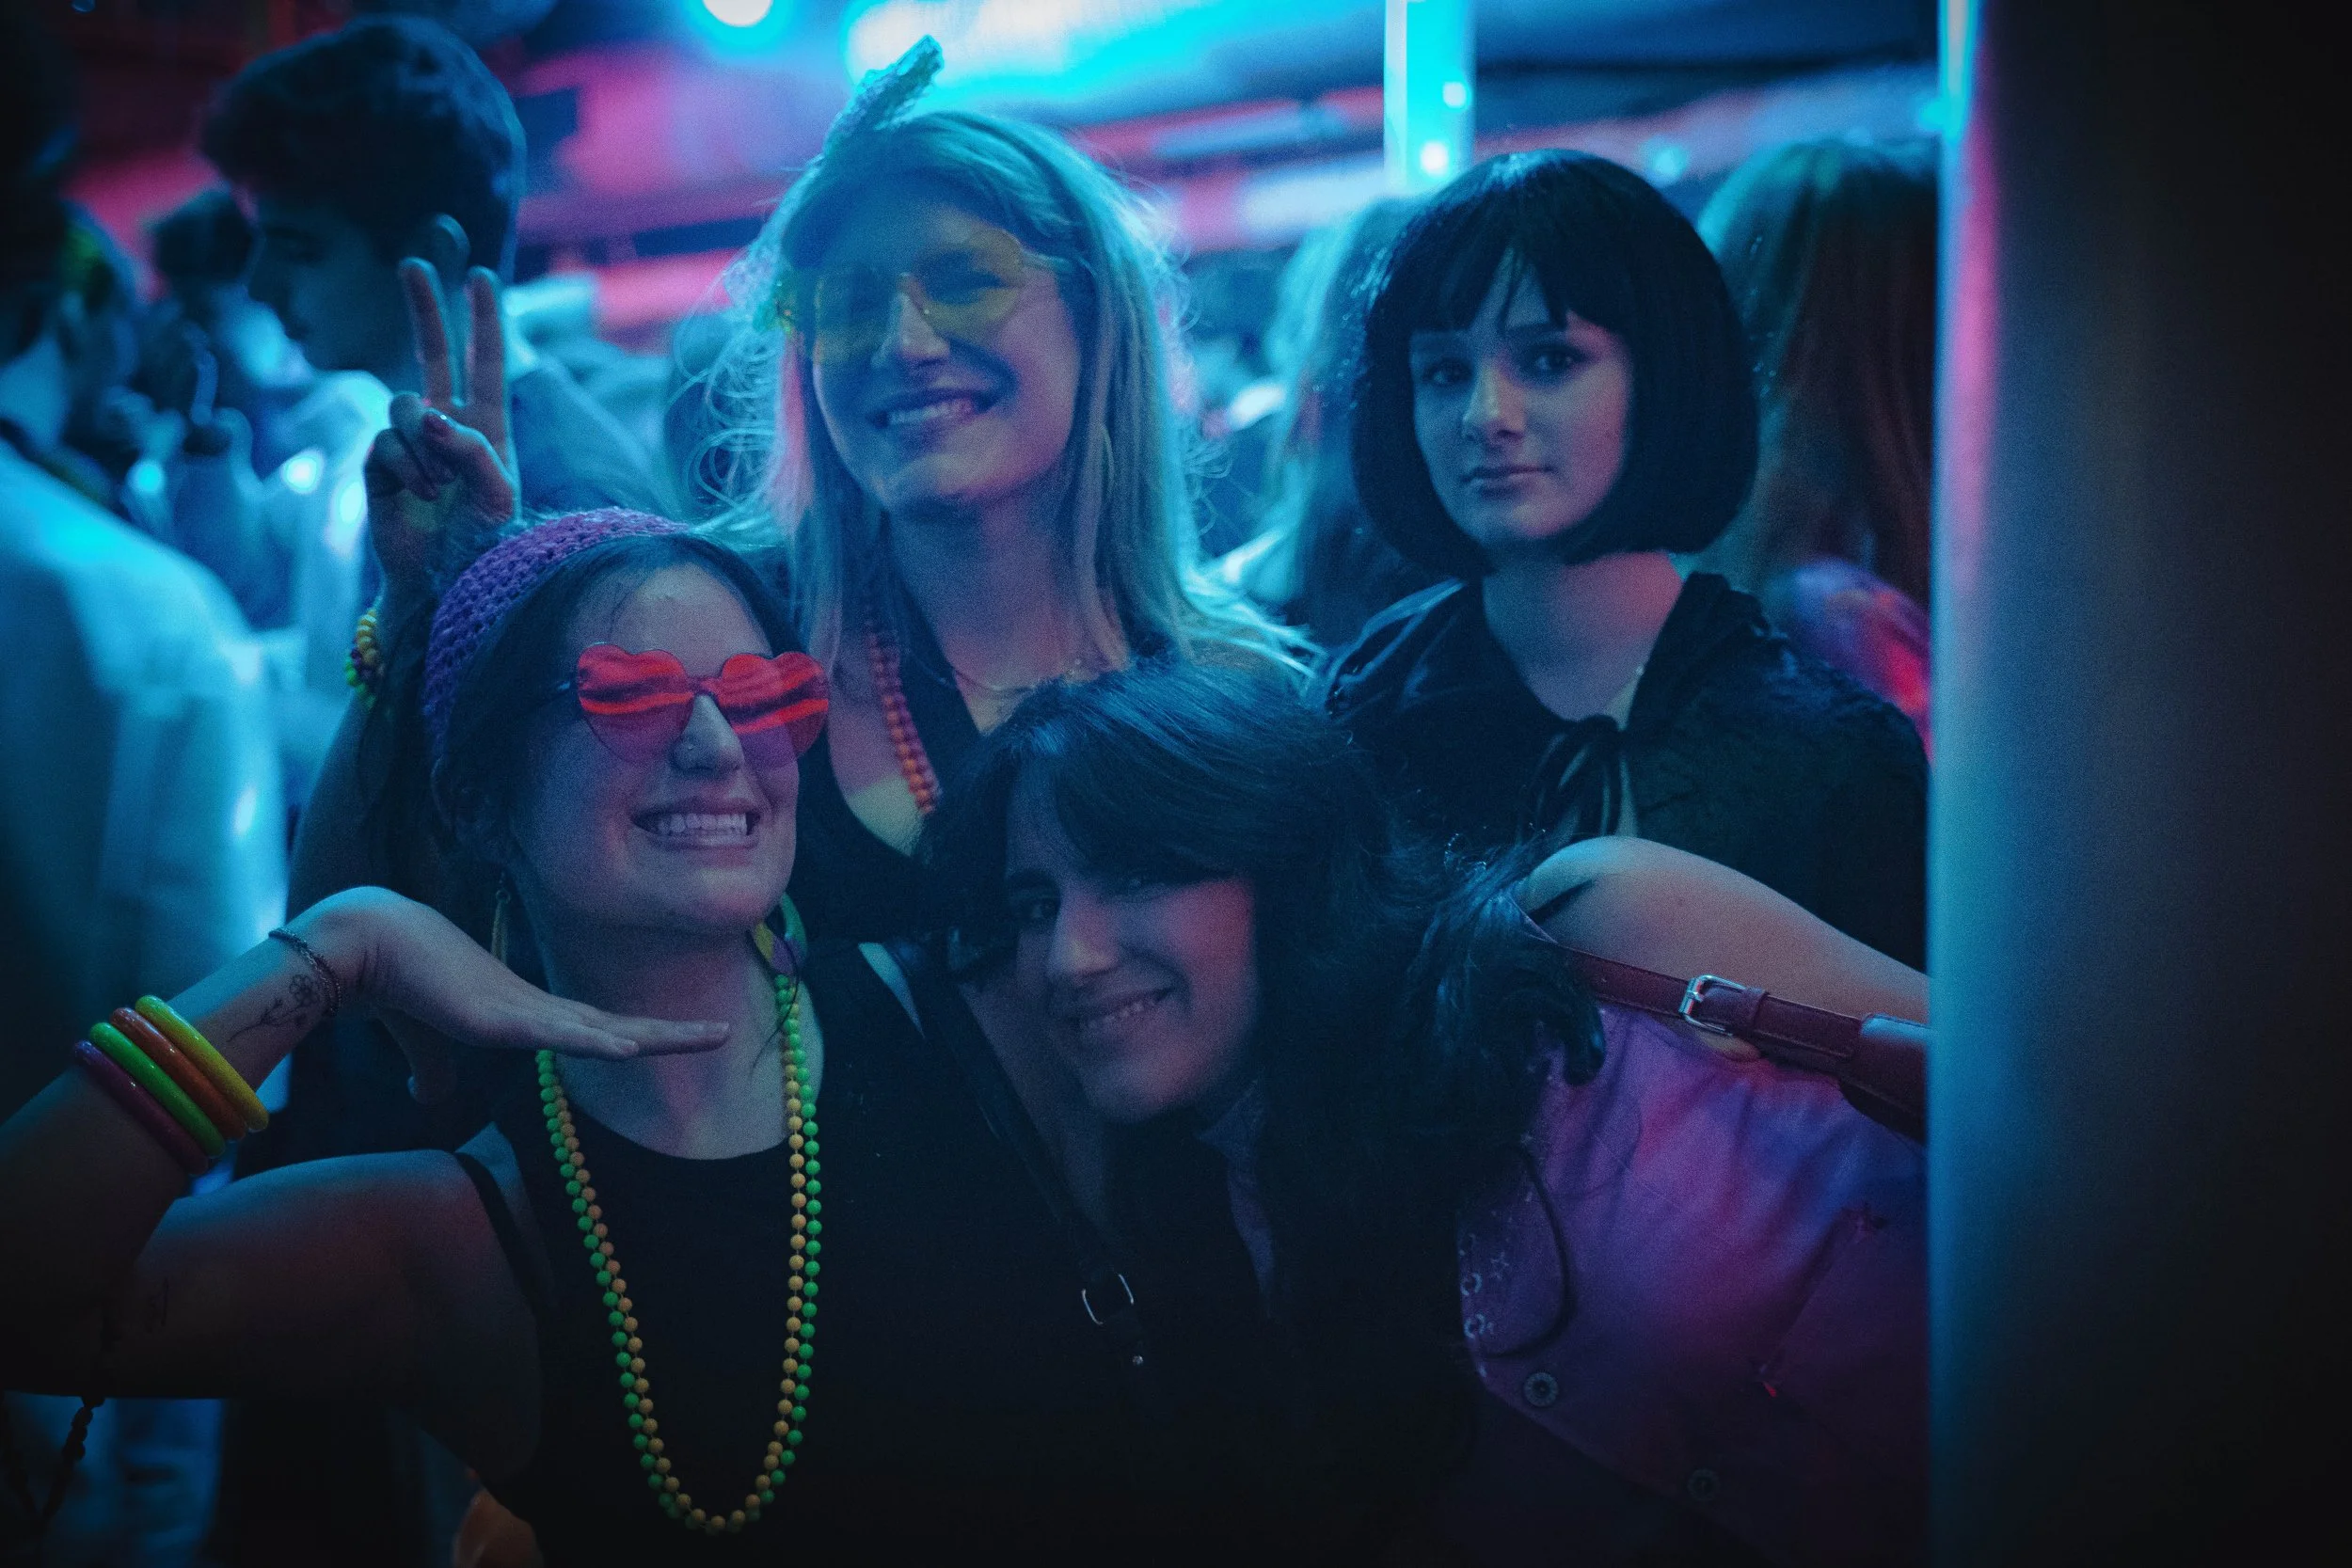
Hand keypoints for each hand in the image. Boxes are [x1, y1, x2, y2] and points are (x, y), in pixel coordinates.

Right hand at [292, 889, 726, 1091]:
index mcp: (522, 1012)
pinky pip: (560, 1032)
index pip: (593, 1029)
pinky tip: (633, 1049)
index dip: (633, 1036)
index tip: (671, 1040)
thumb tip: (428, 1098)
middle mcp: (534, 1007)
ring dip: (659, 1035)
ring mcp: (522, 1009)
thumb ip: (433, 1069)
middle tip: (724, 1032)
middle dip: (669, 1032)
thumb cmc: (393, 985)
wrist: (361, 944)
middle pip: (616, 1026)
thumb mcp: (423, 1041)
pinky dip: (597, 1041)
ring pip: (606, 1028)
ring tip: (713, 1035)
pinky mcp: (498, 1015)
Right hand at [366, 262, 519, 612]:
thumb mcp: (499, 496)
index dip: (483, 321)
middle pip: (433, 356)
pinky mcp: (379, 464)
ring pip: (408, 406)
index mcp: (488, 430)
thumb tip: (429, 414)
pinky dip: (407, 468)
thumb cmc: (482, 545)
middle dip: (425, 310)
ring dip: (426, 446)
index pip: (487, 365)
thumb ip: (473, 450)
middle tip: (413, 264)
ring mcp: (410, 445)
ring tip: (439, 489)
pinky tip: (418, 497)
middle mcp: (447, 429)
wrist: (444, 585)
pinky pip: (386, 442)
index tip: (481, 276)